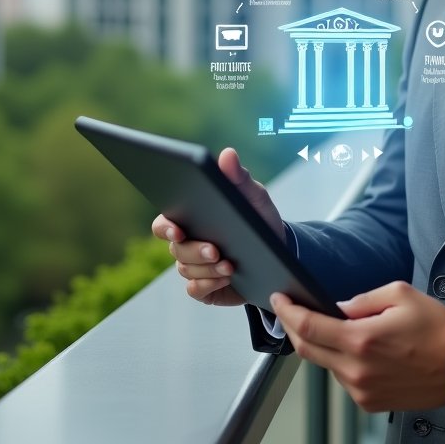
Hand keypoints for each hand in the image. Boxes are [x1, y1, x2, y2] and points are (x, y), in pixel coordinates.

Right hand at [151, 147, 284, 305]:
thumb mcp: (254, 197)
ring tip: (230, 265)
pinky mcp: (206, 288)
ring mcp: (195, 267)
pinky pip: (196, 290)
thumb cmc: (260, 220)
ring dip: (208, 268)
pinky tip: (226, 278)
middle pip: (176, 249)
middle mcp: (188, 244)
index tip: (178, 229)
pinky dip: (210, 284)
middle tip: (216, 249)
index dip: (166, 227)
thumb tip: (228, 154)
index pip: (165, 223)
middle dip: (195, 250)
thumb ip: (239, 177)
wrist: (280, 253)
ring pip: (186, 270)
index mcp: (192, 220)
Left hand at [271, 281, 444, 412]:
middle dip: (293, 327)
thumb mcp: (400, 294)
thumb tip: (338, 308)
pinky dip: (341, 361)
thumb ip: (363, 300)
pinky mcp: (370, 403)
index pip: (308, 327)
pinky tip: (357, 349)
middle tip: (291, 310)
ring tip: (334, 327)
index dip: (288, 312)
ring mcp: (362, 390)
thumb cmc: (437, 329)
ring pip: (326, 365)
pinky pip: (344, 378)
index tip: (279, 298)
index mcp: (361, 340)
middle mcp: (356, 370)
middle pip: (307, 350)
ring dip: (322, 345)